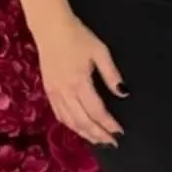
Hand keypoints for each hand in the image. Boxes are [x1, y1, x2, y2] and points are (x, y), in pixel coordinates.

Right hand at [37, 15, 124, 145]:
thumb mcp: (100, 51)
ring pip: (70, 122)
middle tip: (112, 142)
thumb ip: (111, 74)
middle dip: (98, 134)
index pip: (96, 111)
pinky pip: (59, 115)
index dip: (108, 124)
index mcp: (79, 82)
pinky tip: (78, 129)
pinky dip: (70, 125)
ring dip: (85, 134)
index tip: (119, 131)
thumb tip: (123, 93)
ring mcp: (55, 93)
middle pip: (83, 121)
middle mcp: (65, 92)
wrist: (50, 28)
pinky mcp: (48, 91)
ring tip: (98, 141)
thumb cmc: (77, 36)